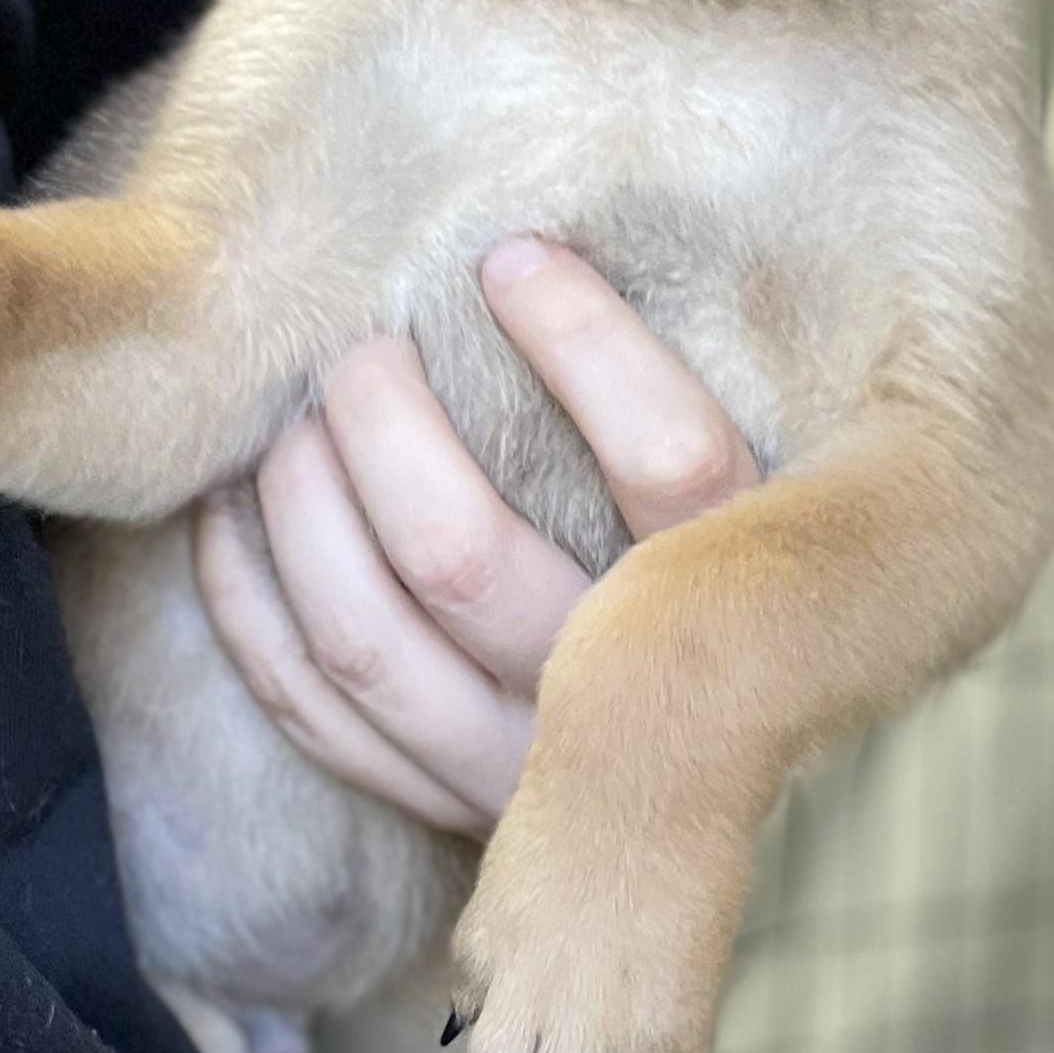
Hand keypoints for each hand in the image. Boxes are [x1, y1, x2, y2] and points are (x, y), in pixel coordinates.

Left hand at [192, 237, 759, 835]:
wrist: (740, 763)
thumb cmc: (766, 562)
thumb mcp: (819, 481)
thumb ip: (724, 387)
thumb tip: (570, 242)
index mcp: (746, 608)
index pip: (673, 470)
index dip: (583, 344)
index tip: (512, 255)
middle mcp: (628, 716)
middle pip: (464, 560)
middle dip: (384, 423)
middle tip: (366, 342)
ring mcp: (521, 780)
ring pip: (368, 640)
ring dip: (306, 504)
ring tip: (299, 414)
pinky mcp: (448, 810)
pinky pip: (315, 711)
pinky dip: (252, 604)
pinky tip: (233, 512)